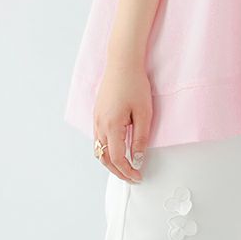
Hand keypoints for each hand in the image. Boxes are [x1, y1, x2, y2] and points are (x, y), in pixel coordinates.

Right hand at [93, 62, 152, 183]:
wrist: (123, 62)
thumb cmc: (135, 84)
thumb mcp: (144, 113)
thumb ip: (140, 138)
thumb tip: (137, 159)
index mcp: (111, 126)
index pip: (117, 159)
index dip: (127, 171)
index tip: (138, 176)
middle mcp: (100, 125)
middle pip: (104, 158)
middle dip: (118, 171)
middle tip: (132, 176)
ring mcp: (96, 119)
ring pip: (99, 150)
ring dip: (110, 162)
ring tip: (125, 166)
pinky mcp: (97, 113)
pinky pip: (98, 138)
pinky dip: (106, 150)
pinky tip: (117, 148)